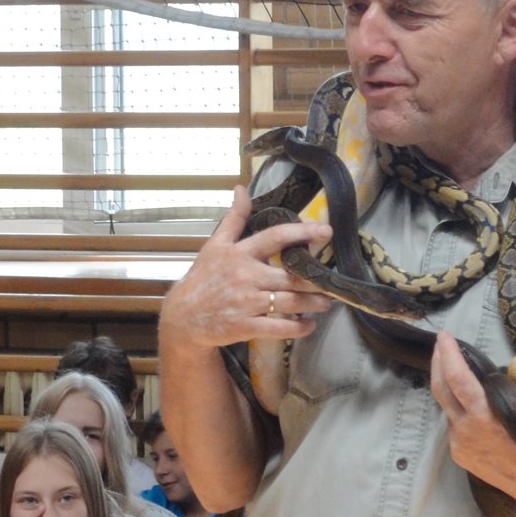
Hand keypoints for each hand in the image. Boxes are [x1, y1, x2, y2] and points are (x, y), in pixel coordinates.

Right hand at [160, 185, 333, 353]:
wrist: (182, 317)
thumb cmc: (204, 278)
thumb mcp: (215, 245)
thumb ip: (234, 218)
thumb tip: (241, 188)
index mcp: (240, 253)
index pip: (275, 237)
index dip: (302, 232)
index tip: (326, 231)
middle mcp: (245, 276)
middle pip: (290, 276)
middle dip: (316, 280)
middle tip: (333, 281)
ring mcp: (245, 303)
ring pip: (289, 302)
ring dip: (313, 303)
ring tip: (327, 302)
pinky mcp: (244, 326)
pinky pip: (277, 328)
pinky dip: (298, 328)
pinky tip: (309, 325)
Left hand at [428, 331, 515, 516]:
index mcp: (485, 414)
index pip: (457, 378)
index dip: (449, 354)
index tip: (445, 335)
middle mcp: (466, 429)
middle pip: (441, 389)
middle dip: (438, 361)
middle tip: (442, 343)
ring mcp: (459, 444)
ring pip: (448, 409)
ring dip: (449, 387)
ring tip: (455, 369)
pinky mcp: (459, 455)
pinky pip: (454, 426)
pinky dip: (459, 410)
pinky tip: (468, 403)